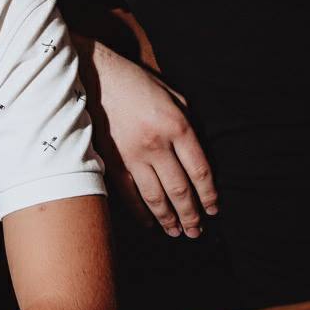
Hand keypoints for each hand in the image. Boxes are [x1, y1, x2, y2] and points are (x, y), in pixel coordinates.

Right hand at [80, 40, 217, 237]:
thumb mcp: (174, 94)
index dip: (209, 194)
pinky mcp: (112, 160)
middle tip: (197, 232)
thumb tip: (201, 153)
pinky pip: (129, 194)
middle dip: (192, 215)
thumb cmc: (138, 82)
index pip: (200, 170)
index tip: (214, 210)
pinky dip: (141, 213)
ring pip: (155, 197)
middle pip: (180, 189)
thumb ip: (189, 122)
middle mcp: (157, 144)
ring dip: (169, 219)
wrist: (96, 75)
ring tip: (179, 233)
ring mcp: (132, 155)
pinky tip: (151, 224)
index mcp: (177, 125)